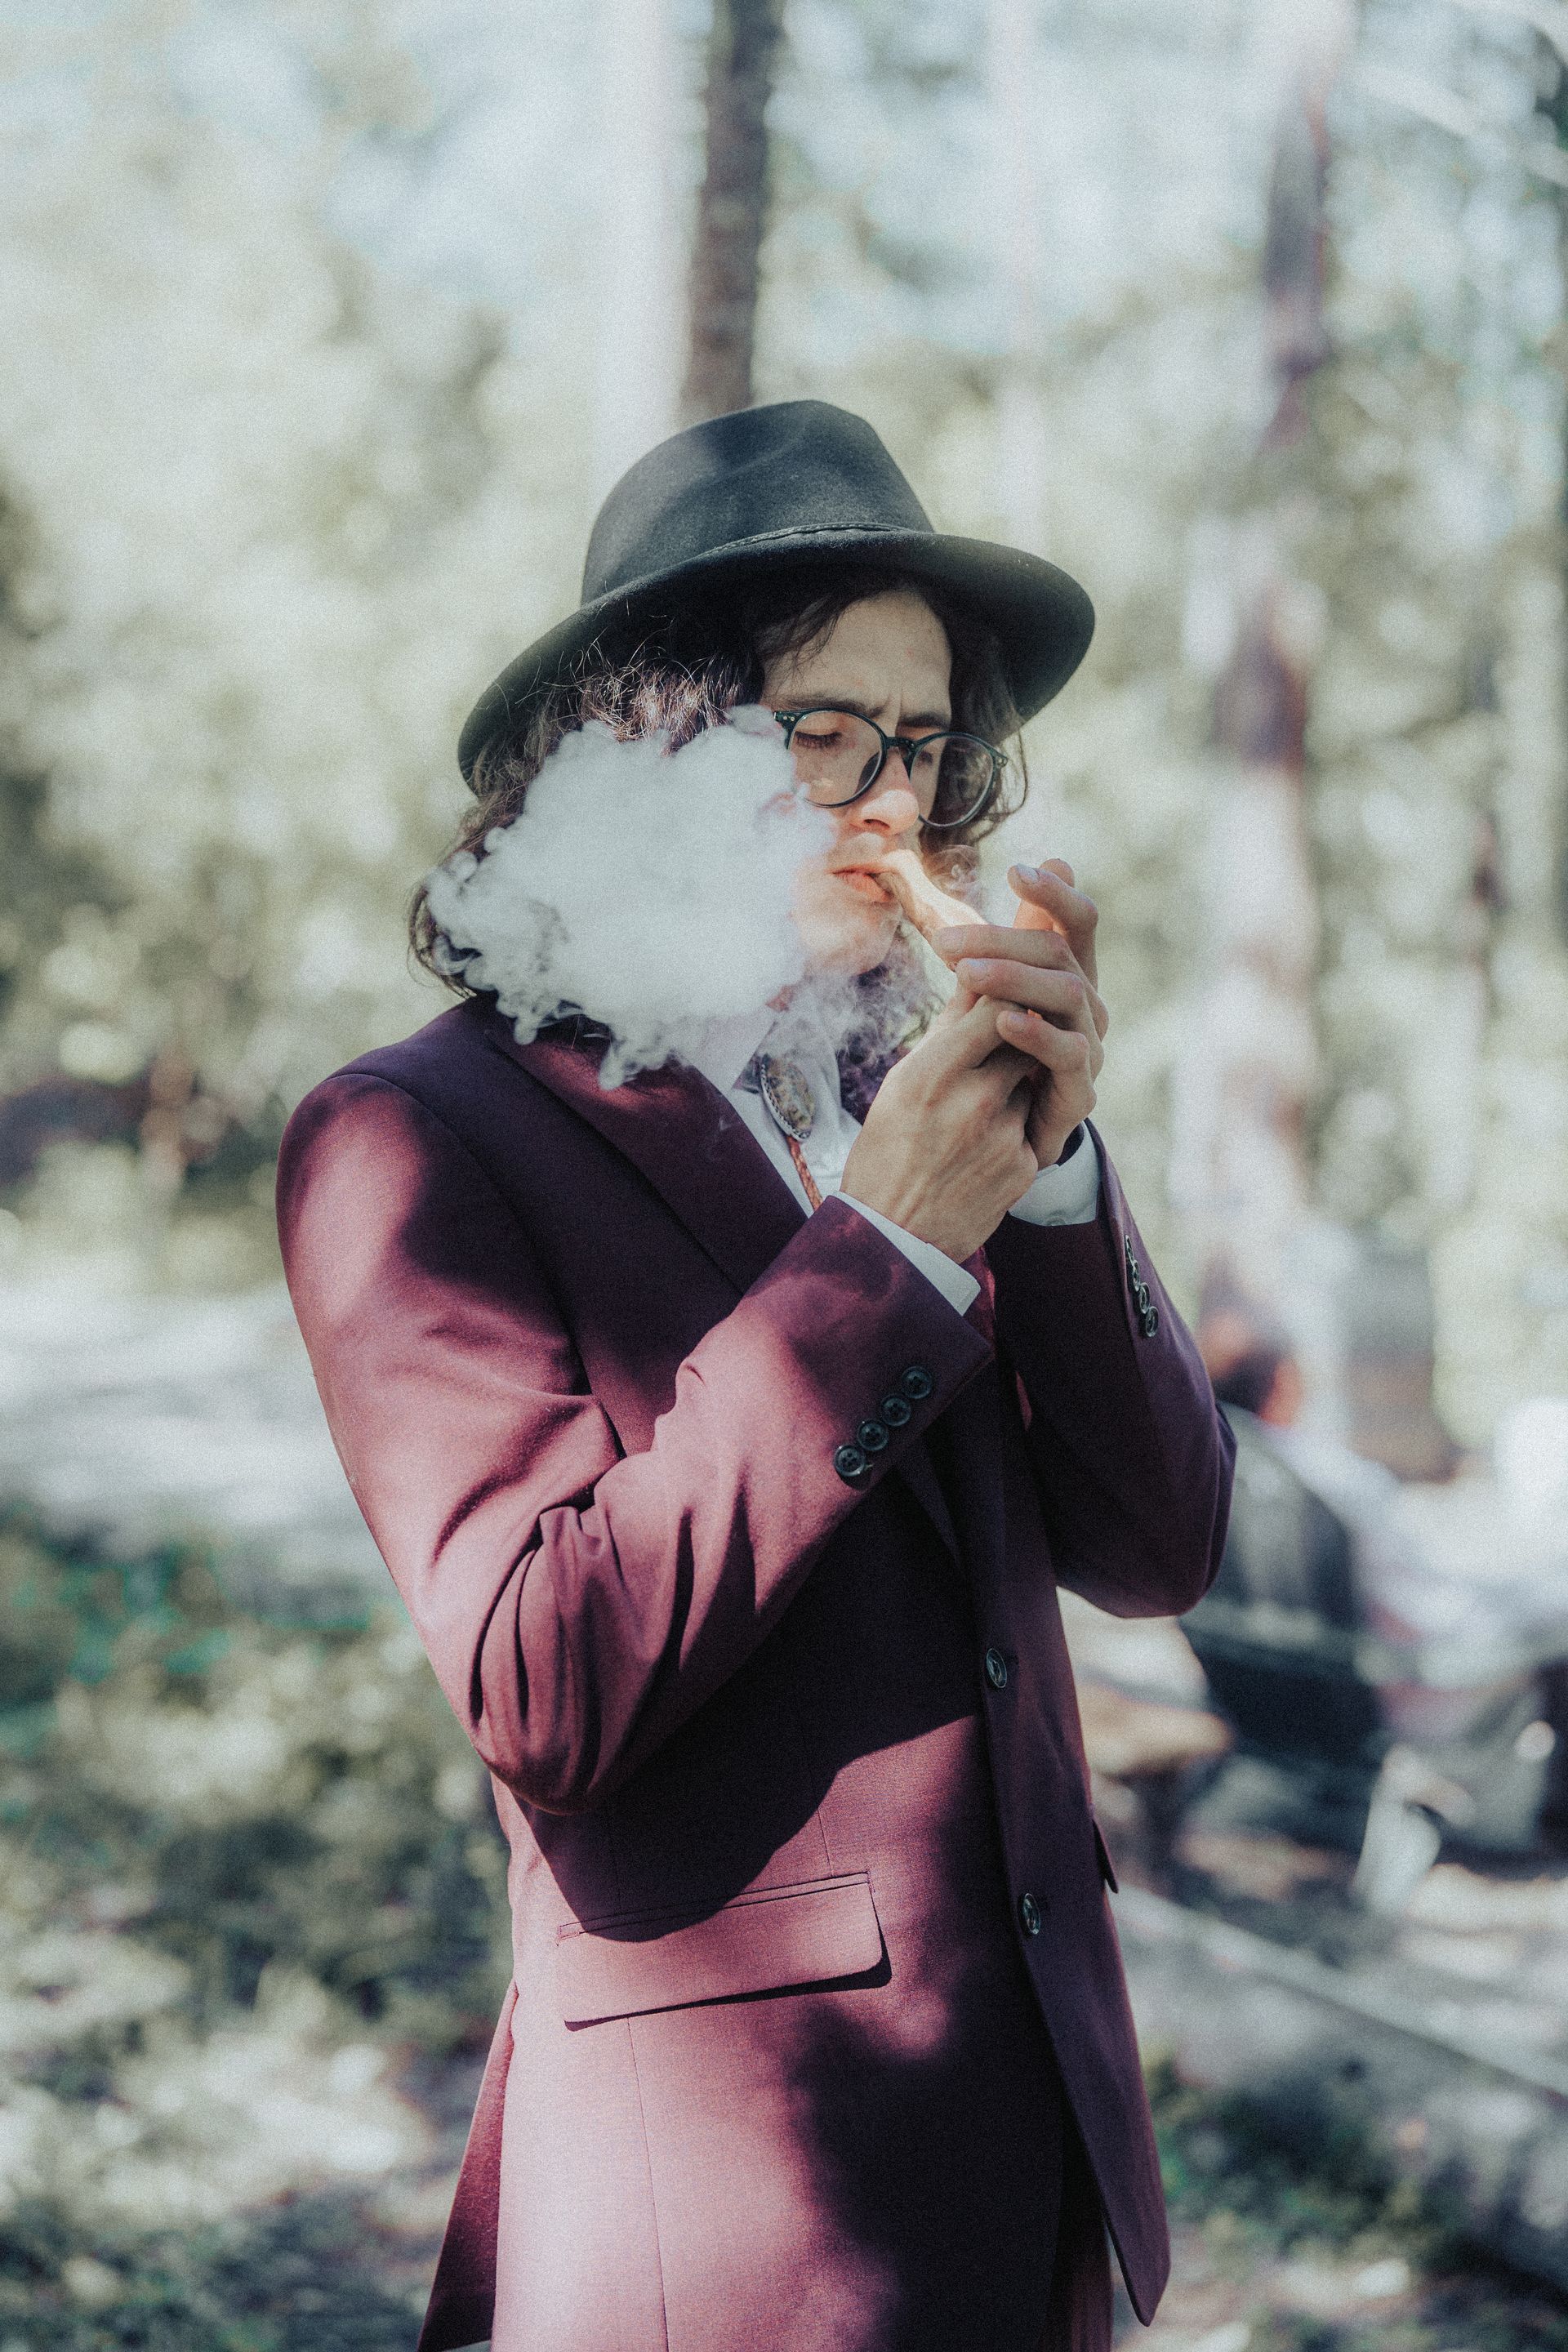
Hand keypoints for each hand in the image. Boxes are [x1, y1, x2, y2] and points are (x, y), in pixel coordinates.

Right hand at [841, 990, 1040, 1263]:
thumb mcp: (900, 1082)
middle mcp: (972, 1101)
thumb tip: (976, 975)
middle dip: (1013, 1031)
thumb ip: (946, 1031)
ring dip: (1015, 1076)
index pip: (996, 1005)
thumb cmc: (887, 1149)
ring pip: (1031, 1076)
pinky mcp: (1023, 1165)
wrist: (892, 1235)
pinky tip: (980, 1144)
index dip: (1002, 992)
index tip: (996, 991)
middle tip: (995, 1036)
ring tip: (976, 1102)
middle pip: (1022, 1036)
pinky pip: (1032, 1120)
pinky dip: (1015, 1120)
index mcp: (931, 1074)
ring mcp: (1003, 1135)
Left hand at [931, 860, 1106, 1172]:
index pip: (1077, 923)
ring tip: (964, 972)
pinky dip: (1036, 1033)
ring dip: (1015, 977)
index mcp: (1066, 979)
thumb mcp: (984, 999)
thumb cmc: (985, 1065)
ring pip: (1068, 996)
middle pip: (1060, 955)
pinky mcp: (1078, 1095)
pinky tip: (1002, 1019)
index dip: (1055, 895)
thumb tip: (1053, 862)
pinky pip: (1068, 1056)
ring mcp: (1087, 1051)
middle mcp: (1086, 1010)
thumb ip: (1005, 942)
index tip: (1016, 872)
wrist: (982, 1152)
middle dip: (1004, 939)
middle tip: (946, 941)